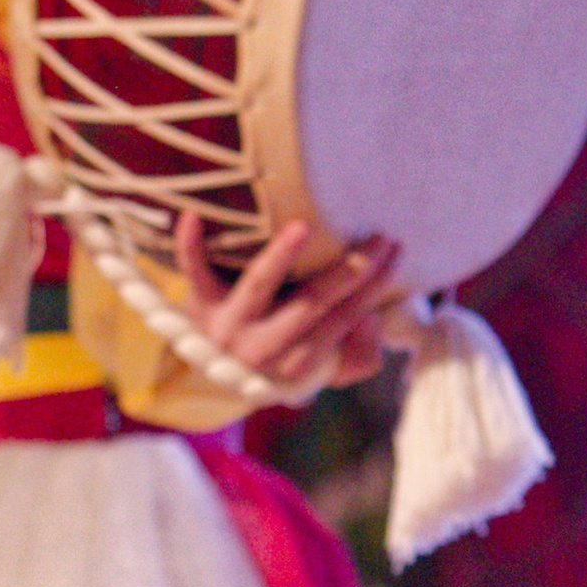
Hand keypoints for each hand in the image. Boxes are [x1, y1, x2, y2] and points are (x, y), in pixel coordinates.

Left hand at [174, 211, 399, 394]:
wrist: (216, 369)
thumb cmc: (287, 354)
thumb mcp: (325, 368)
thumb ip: (359, 356)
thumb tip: (372, 322)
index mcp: (297, 364)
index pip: (343, 319)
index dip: (374, 288)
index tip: (397, 250)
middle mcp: (261, 347)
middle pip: (311, 305)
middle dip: (349, 272)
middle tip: (379, 238)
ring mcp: (227, 324)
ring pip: (258, 287)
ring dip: (280, 256)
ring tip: (302, 228)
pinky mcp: (197, 304)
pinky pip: (193, 273)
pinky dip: (190, 246)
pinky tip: (192, 216)